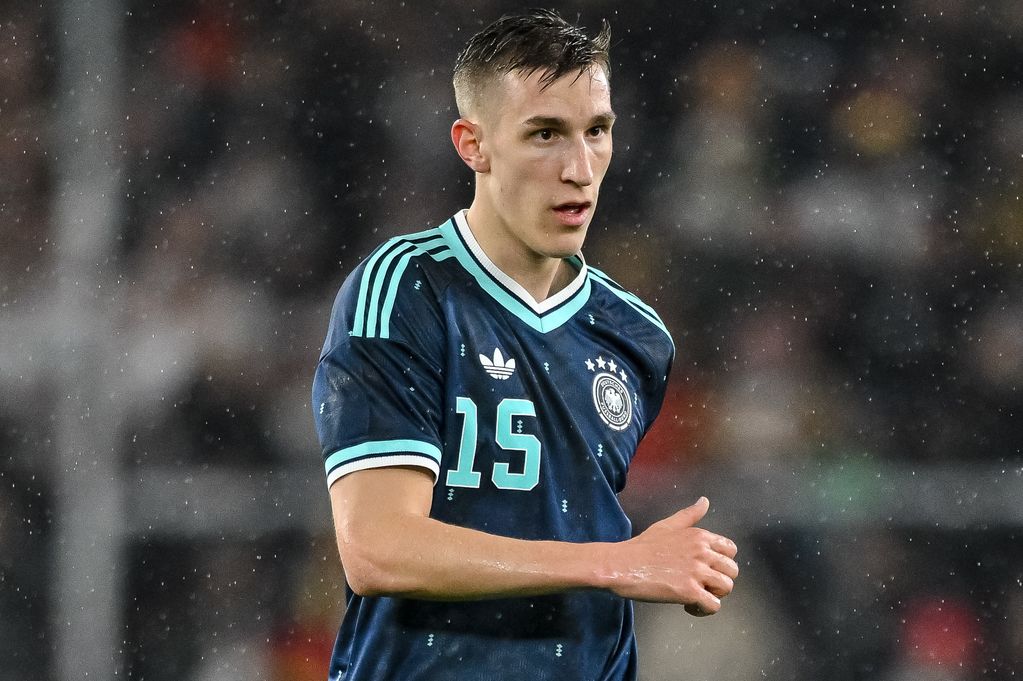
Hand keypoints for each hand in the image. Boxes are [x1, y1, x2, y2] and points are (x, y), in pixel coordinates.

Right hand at [608, 497, 737, 614]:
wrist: (622, 565)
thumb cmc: (641, 547)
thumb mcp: (667, 525)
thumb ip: (689, 515)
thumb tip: (705, 501)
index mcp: (699, 536)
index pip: (730, 550)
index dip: (721, 562)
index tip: (705, 569)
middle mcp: (702, 552)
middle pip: (732, 571)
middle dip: (719, 580)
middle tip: (701, 585)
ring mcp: (696, 572)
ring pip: (726, 588)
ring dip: (713, 596)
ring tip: (696, 597)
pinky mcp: (689, 591)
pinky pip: (714, 606)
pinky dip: (704, 610)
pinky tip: (689, 607)